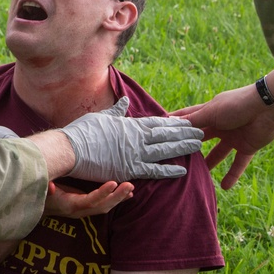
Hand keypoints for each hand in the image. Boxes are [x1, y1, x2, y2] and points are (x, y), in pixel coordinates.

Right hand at [44, 180, 133, 217]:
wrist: (36, 209)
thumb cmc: (39, 196)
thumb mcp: (40, 191)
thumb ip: (45, 188)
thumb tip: (51, 187)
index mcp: (69, 205)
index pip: (89, 200)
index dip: (102, 193)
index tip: (113, 183)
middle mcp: (78, 211)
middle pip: (101, 206)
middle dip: (117, 197)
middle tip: (130, 186)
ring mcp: (82, 211)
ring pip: (104, 207)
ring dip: (118, 198)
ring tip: (131, 189)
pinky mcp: (85, 208)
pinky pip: (102, 205)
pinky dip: (114, 199)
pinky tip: (126, 195)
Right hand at [60, 97, 203, 181]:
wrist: (71, 149)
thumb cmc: (82, 132)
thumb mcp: (101, 117)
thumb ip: (117, 111)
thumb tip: (126, 101)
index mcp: (130, 125)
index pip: (157, 123)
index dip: (174, 122)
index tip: (188, 121)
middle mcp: (137, 138)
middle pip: (166, 135)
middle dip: (185, 133)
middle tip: (202, 131)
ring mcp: (135, 154)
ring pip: (165, 150)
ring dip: (183, 147)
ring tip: (198, 145)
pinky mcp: (130, 169)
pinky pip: (154, 171)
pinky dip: (169, 170)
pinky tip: (183, 171)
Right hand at [172, 86, 273, 189]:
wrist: (267, 107)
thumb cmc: (236, 104)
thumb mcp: (211, 112)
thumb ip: (193, 121)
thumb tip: (171, 123)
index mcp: (210, 112)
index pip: (188, 119)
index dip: (176, 124)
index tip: (160, 132)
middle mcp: (220, 125)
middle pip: (201, 138)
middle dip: (190, 147)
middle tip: (175, 159)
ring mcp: (233, 136)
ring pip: (218, 153)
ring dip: (209, 164)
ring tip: (196, 177)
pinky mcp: (247, 147)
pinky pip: (238, 163)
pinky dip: (232, 175)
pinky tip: (224, 187)